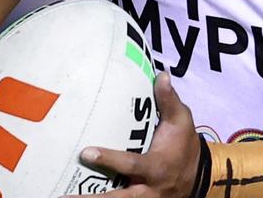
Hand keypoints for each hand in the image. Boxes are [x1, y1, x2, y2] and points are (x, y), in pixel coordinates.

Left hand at [65, 72, 200, 197]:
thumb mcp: (181, 121)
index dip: (109, 160)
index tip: (85, 153)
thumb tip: (161, 76)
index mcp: (156, 167)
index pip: (131, 165)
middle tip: (65, 195)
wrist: (198, 176)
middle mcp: (147, 190)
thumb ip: (169, 100)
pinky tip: (77, 195)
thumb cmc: (184, 144)